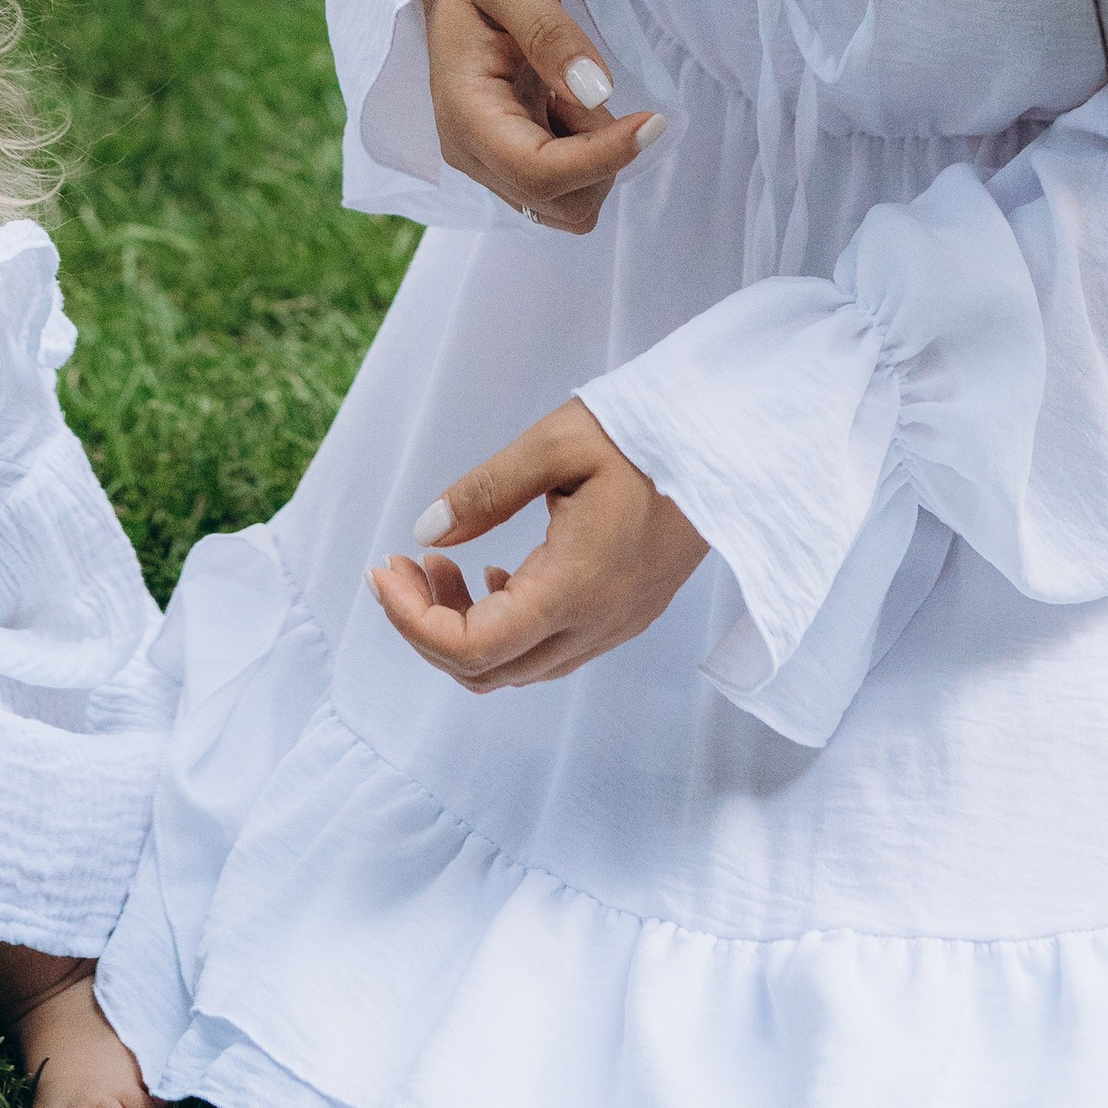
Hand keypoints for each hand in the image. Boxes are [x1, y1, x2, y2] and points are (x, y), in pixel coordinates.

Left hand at [369, 399, 707, 690]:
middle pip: (486, 672)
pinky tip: (492, 576)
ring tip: (438, 563)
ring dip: (463, 630)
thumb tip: (426, 533)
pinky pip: (548, 652)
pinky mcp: (623, 618)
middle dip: (426, 628)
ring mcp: (615, 628)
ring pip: (516, 669)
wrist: (724, 446)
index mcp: (576, 586)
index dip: (412, 623)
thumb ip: (485, 491)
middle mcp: (596, 624)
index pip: (474, 649)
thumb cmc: (640, 434)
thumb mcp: (555, 443)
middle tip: (402, 567)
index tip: (383, 571)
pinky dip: (502, 629)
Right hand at [423, 0, 663, 232]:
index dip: (602, 157)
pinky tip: (566, 108)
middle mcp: (470, 154)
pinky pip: (567, 192)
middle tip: (586, 83)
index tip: (653, 121)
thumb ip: (552, 33)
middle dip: (600, 154)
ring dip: (595, 157)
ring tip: (569, 91)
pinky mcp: (509, 167)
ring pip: (570, 207)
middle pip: (559, 202)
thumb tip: (596, 92)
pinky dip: (588, 159)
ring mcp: (489, 166)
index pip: (537, 172)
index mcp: (464, 112)